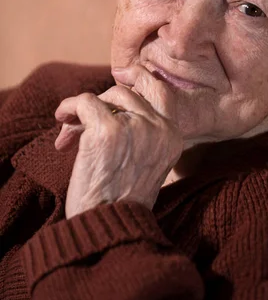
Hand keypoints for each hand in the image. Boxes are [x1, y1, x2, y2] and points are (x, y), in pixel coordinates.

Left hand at [54, 65, 182, 218]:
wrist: (108, 226)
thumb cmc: (121, 200)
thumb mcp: (148, 165)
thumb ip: (144, 134)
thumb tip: (114, 104)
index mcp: (173, 136)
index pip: (161, 92)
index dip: (139, 77)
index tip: (120, 73)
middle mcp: (159, 128)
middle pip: (127, 93)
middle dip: (102, 104)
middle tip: (83, 121)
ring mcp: (135, 127)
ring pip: (105, 97)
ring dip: (83, 110)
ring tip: (69, 130)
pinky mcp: (107, 131)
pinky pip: (85, 102)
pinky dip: (69, 107)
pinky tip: (62, 120)